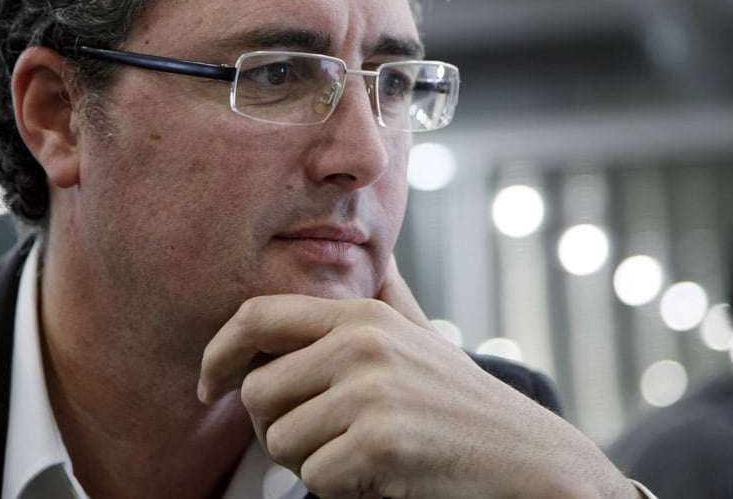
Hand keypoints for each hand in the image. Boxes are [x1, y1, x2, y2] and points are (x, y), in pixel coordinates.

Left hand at [198, 264, 637, 498]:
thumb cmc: (459, 402)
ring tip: (358, 454)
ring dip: (308, 463)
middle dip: (272, 430)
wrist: (525, 455)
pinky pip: (314, 478)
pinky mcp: (381, 440)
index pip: (256, 317)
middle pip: (258, 393)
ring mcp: (372, 390)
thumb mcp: (418, 336)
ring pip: (280, 442)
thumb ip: (387, 297)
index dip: (218, 352)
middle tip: (314, 443)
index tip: (208, 386)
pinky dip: (338, 488)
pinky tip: (379, 475)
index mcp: (361, 315)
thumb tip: (374, 257)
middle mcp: (361, 343)